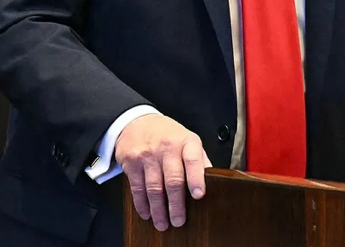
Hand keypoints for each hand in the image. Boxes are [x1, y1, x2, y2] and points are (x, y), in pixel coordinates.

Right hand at [114, 113, 211, 230]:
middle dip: (176, 204)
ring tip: (163, 223)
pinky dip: (142, 204)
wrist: (136, 121)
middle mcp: (166, 147)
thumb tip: (213, 181)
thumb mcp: (187, 140)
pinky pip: (137, 188)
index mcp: (186, 141)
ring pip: (154, 187)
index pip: (193, 159)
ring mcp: (147, 154)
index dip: (196, 178)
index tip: (199, 195)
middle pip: (173, 179)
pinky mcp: (131, 162)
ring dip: (158, 209)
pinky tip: (147, 213)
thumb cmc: (167, 135)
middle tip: (179, 221)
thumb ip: (199, 160)